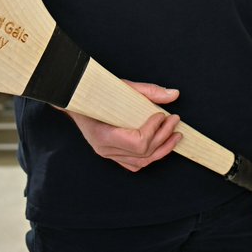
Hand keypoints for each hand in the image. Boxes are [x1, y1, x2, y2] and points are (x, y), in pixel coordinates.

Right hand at [66, 80, 181, 171]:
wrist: (76, 100)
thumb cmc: (97, 93)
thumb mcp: (122, 87)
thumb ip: (148, 91)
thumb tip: (174, 94)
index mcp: (103, 134)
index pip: (137, 142)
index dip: (153, 130)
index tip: (161, 114)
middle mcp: (105, 149)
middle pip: (143, 153)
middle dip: (164, 136)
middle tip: (174, 120)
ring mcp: (108, 154)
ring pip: (141, 162)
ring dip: (162, 149)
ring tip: (175, 135)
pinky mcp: (112, 155)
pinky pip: (134, 164)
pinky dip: (150, 156)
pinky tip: (161, 144)